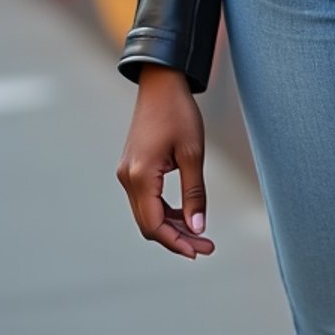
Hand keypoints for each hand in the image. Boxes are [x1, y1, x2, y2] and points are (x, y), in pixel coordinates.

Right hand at [116, 64, 214, 259]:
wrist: (161, 83)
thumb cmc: (179, 112)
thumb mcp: (193, 153)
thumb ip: (194, 193)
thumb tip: (198, 228)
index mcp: (140, 176)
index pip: (154, 225)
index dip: (176, 243)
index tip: (200, 251)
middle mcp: (127, 178)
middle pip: (149, 224)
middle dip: (177, 238)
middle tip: (206, 246)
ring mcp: (127, 173)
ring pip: (147, 214)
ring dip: (171, 226)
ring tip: (199, 233)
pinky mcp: (132, 168)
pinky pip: (146, 199)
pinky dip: (164, 211)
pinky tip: (185, 213)